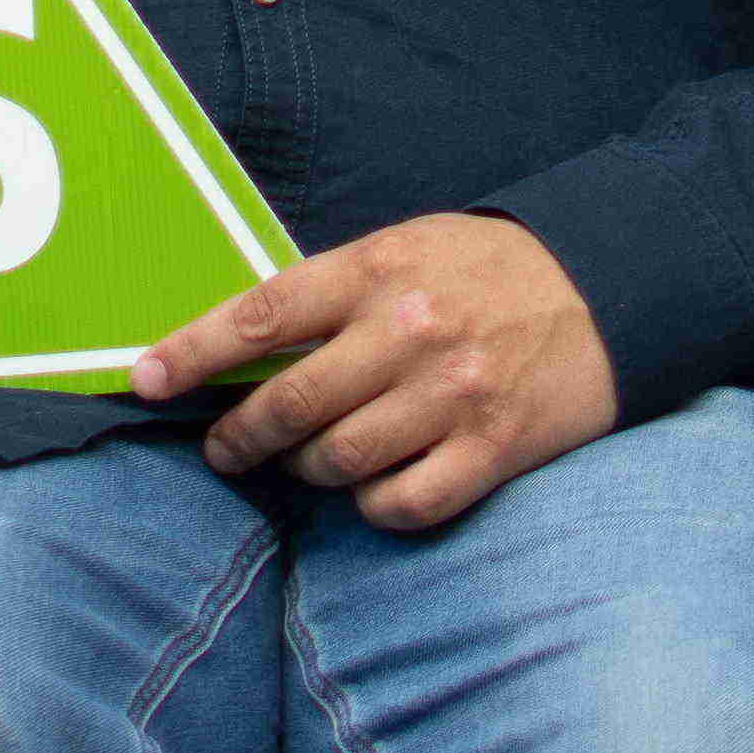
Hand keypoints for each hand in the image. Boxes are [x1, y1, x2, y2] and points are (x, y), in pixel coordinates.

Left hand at [131, 214, 615, 533]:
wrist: (609, 288)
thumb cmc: (489, 268)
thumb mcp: (408, 248)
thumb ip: (337, 291)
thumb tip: (249, 343)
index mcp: (379, 269)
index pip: (262, 314)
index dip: (192, 353)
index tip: (144, 380)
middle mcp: (410, 331)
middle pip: (290, 403)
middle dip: (239, 436)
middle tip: (223, 448)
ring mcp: (453, 396)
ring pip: (338, 460)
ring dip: (305, 470)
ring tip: (303, 462)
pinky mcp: (493, 450)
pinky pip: (404, 502)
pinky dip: (373, 504)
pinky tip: (371, 486)